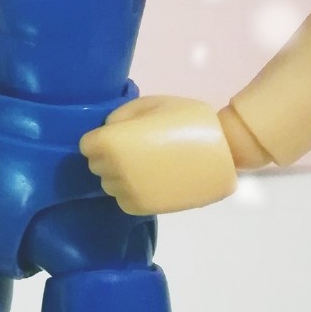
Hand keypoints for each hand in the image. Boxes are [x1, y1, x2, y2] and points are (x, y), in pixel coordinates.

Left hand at [80, 94, 238, 214]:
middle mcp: (115, 170)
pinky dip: (132, 191)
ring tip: (146, 165)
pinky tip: (151, 180)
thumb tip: (108, 129)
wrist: (224, 149)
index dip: (100, 139)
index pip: (86, 146)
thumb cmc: (185, 120)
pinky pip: (124, 201)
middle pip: (96, 166)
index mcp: (112, 143)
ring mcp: (129, 191)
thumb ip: (122, 115)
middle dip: (109, 157)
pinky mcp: (144, 207)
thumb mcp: (150, 104)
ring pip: (109, 185)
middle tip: (135, 149)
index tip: (117, 136)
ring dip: (120, 175)